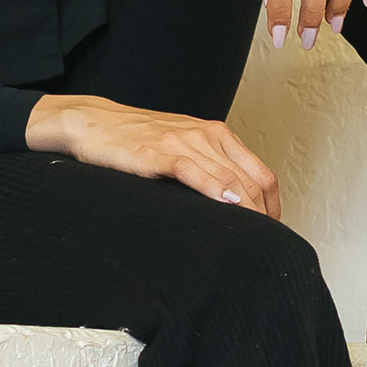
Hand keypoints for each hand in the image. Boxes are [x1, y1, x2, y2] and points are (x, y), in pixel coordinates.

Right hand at [26, 94, 281, 215]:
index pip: (260, 173)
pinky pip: (194, 171)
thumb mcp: (182, 147)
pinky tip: (225, 206)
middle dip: (264, 215)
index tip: (272, 232)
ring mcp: (183, 142)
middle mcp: (206, 135)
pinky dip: (214, 190)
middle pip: (251, 180)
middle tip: (267, 243)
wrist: (93, 123)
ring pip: (228, 178)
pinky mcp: (159, 152)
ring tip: (256, 236)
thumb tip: (232, 200)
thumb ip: (209, 166)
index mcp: (216, 134)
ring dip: (246, 210)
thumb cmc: (136, 140)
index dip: (272, 206)